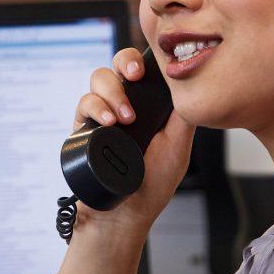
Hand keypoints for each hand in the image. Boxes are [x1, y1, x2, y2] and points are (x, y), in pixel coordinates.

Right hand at [69, 48, 197, 234]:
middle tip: (135, 76)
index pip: (145, 69)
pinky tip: (108, 122)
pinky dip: (94, 107)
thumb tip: (190, 85)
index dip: (146, 59)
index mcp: (148, 105)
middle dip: (125, 64)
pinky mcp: (84, 128)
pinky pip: (83, 103)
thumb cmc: (152, 185)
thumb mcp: (178, 147)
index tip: (150, 66)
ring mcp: (103, 114)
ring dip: (112, 92)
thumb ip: (182, 115)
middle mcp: (125, 105)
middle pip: (119, 64)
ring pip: (99, 79)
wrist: (125, 214)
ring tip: (124, 118)